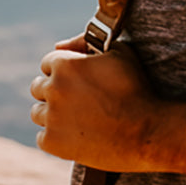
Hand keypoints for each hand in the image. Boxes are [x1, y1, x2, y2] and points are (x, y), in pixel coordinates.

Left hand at [29, 42, 159, 170]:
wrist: (147, 131)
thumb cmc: (137, 88)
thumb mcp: (119, 52)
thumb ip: (85, 42)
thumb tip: (58, 46)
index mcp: (65, 64)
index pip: (48, 64)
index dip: (64, 72)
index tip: (77, 82)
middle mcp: (53, 89)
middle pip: (38, 88)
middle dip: (55, 92)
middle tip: (77, 102)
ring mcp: (51, 117)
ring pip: (38, 113)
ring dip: (53, 115)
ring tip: (77, 120)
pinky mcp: (52, 143)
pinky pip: (42, 138)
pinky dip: (56, 138)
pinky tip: (75, 137)